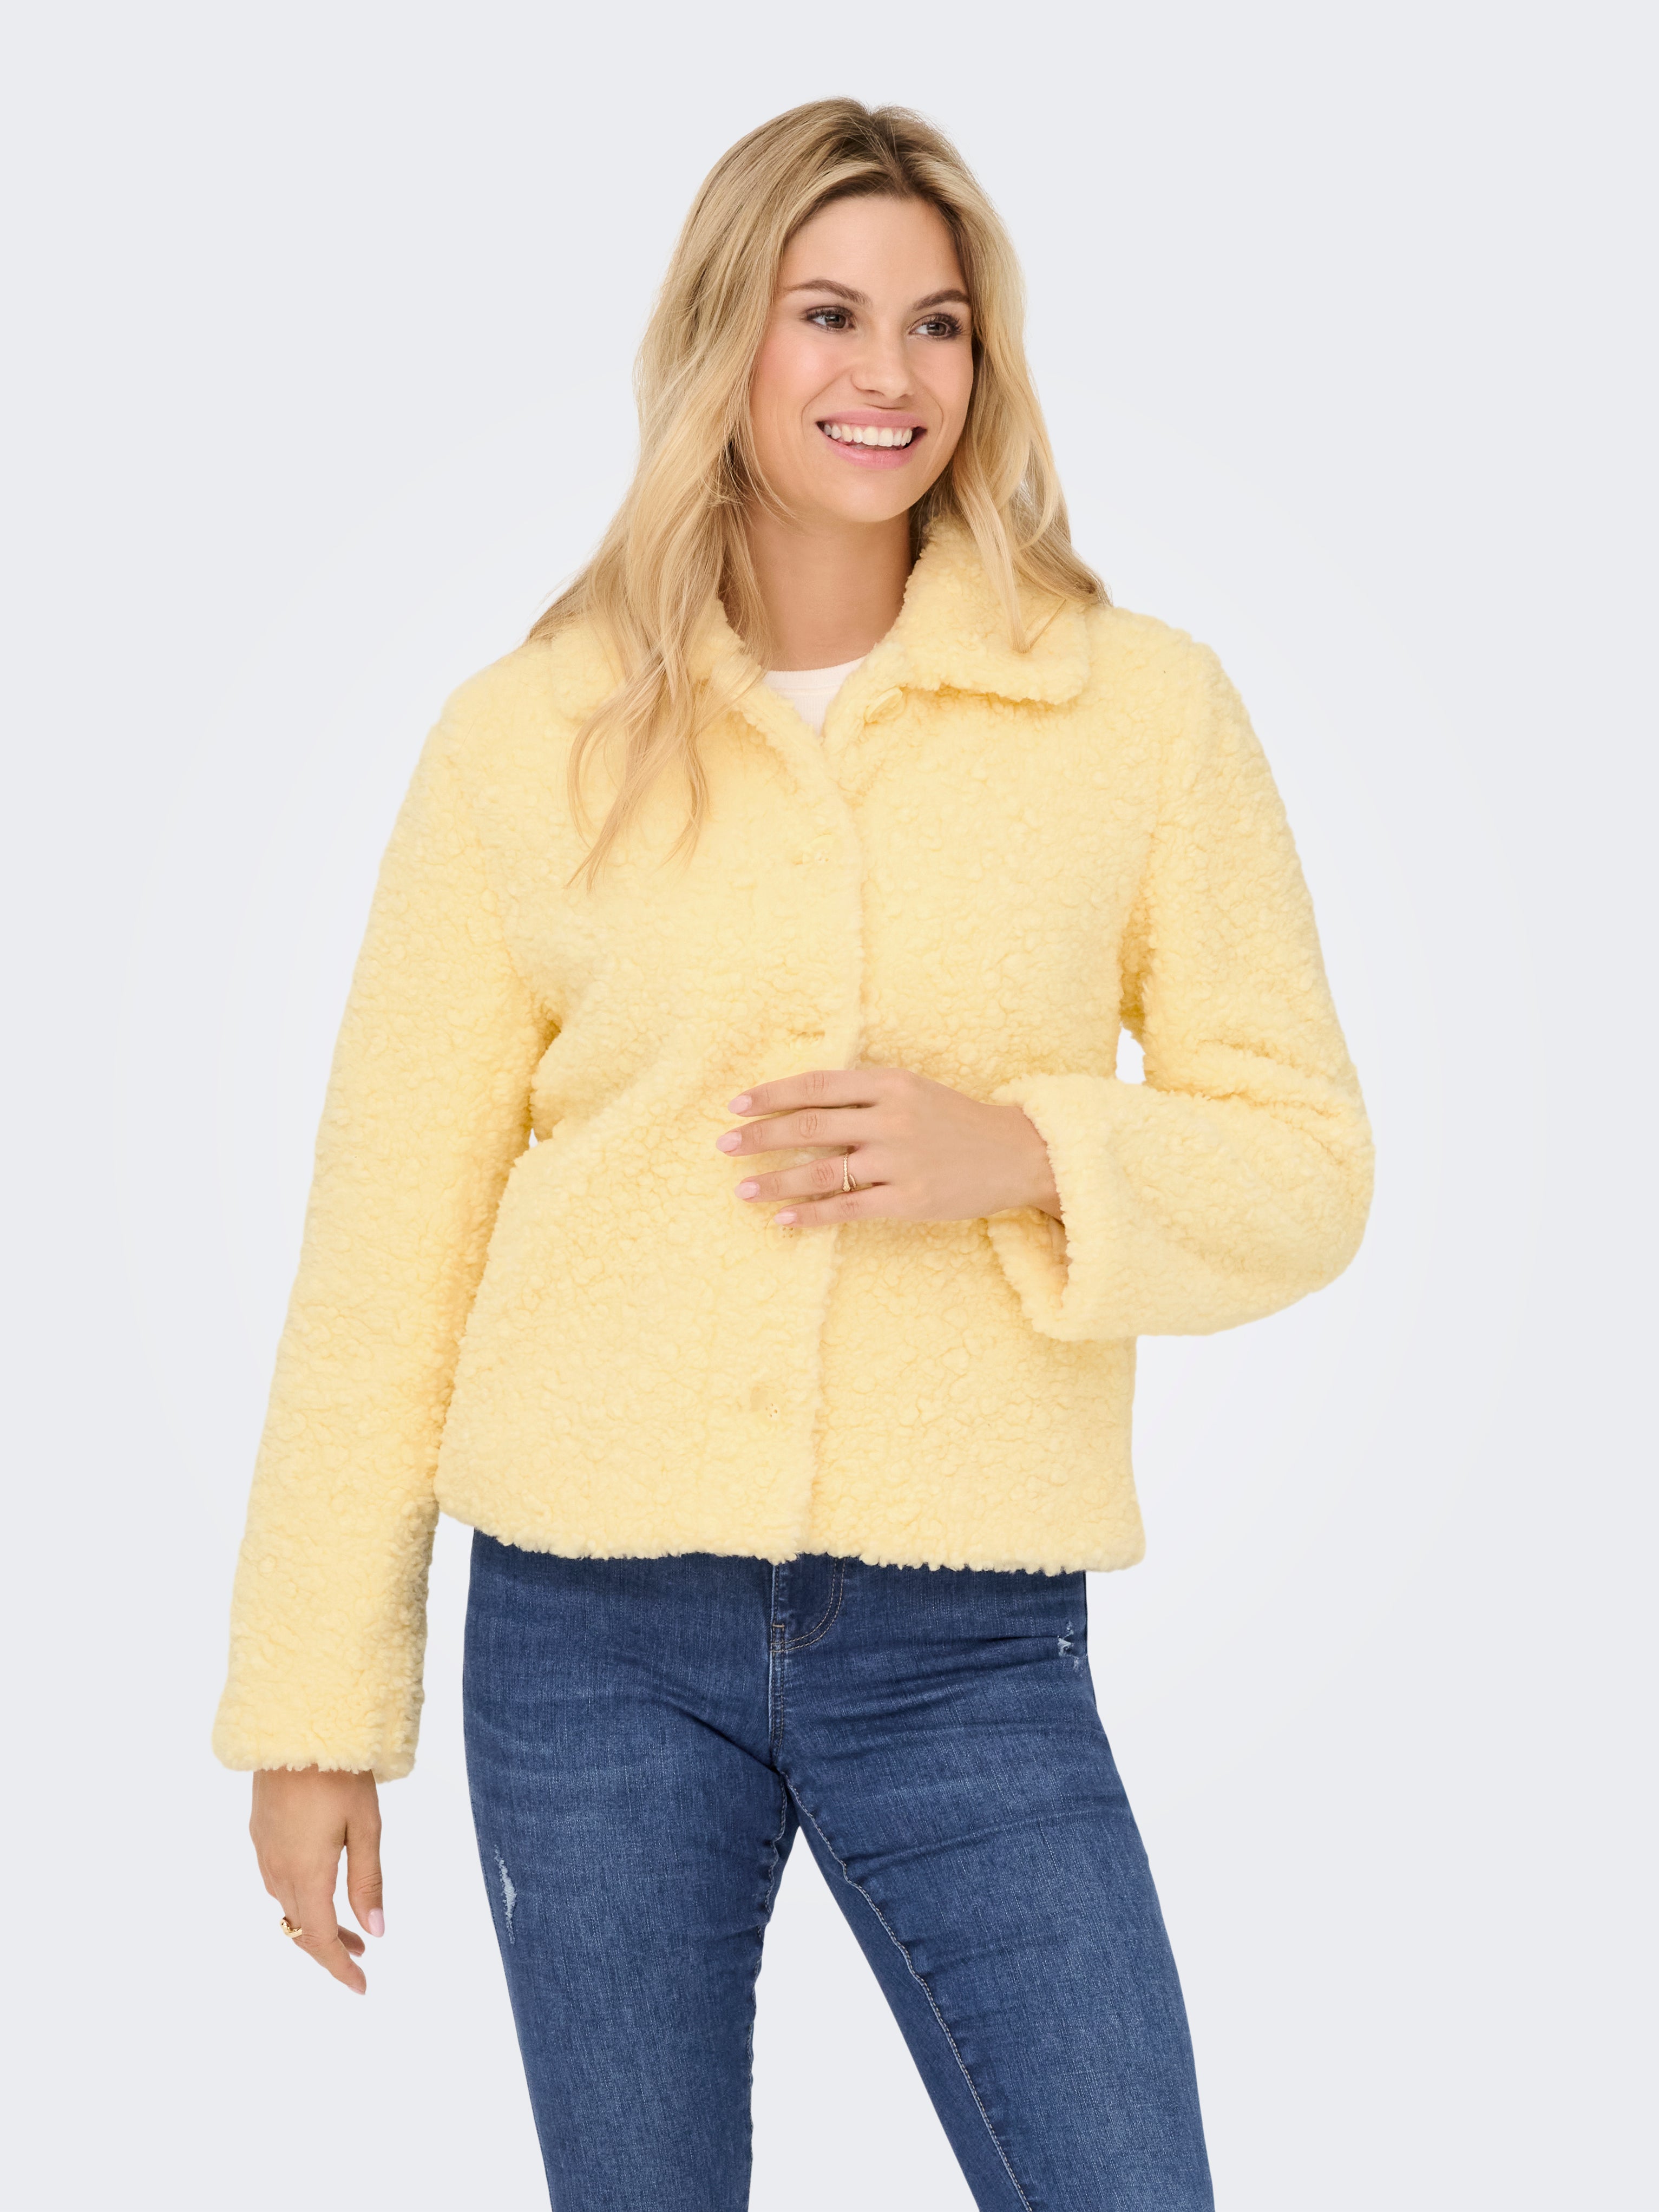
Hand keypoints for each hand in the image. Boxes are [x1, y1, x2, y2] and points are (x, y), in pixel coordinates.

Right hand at [250, 1767, 383, 1994]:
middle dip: (330, 1948)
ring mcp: (264, 1851)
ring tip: (349, 1926)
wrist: (293, 1727)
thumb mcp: (365, 1827)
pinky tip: (319, 1886)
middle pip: (300, 1927)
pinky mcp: (260, 1833)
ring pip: (287, 1905)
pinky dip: (300, 1897)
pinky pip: (277, 1881)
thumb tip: (375, 1931)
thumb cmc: (339, 1773)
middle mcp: (278, 1869)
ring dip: (314, 1922)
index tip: (361, 1987)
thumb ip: (368, 1882)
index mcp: (306, 1873)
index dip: (339, 1967)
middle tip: (361, 1957)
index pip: (319, 1938)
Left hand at [716, 1066, 1060, 1228]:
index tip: (735, 1105)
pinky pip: (848, 1209)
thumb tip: (801, 1103)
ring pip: (822, 1170)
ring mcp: (901, 1161)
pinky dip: (810, 1214)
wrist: (1019, 1154)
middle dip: (759, 1136)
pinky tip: (783, 1220)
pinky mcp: (910, 1201)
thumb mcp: (913, 1091)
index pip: (816, 1085)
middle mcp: (891, 1118)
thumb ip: (864, 1094)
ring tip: (741, 1190)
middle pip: (809, 1125)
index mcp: (890, 1083)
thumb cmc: (957, 1121)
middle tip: (723, 1145)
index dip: (771, 1094)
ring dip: (774, 1181)